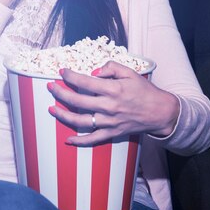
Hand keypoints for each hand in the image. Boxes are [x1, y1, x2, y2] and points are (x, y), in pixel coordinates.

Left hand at [47, 61, 180, 145]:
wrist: (159, 112)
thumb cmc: (145, 91)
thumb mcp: (131, 72)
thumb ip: (111, 68)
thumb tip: (93, 72)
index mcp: (113, 89)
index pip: (85, 81)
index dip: (70, 76)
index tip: (62, 72)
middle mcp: (109, 106)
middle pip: (77, 101)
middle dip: (60, 93)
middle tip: (51, 87)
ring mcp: (109, 122)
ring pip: (80, 121)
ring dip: (62, 115)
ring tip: (51, 109)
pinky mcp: (112, 133)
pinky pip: (92, 139)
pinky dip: (79, 141)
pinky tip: (67, 140)